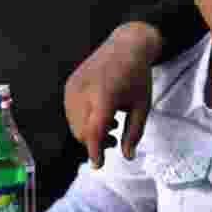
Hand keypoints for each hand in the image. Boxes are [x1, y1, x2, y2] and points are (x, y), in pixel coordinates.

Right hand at [64, 23, 162, 168]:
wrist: (125, 46)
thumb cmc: (138, 78)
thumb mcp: (142, 106)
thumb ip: (134, 132)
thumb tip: (128, 157)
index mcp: (105, 96)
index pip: (94, 130)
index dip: (95, 151)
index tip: (98, 165)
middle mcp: (84, 92)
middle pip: (82, 131)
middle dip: (95, 143)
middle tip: (115, 142)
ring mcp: (73, 88)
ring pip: (74, 124)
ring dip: (89, 133)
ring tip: (112, 126)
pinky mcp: (68, 86)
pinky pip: (71, 113)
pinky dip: (83, 121)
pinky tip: (101, 115)